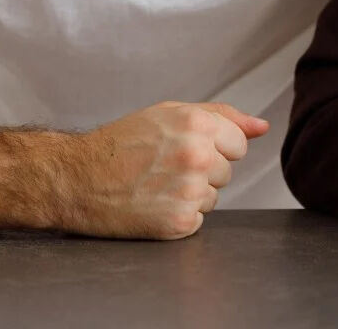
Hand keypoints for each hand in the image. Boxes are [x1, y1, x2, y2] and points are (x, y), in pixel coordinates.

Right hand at [67, 100, 268, 238]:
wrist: (75, 179)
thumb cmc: (120, 144)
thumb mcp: (169, 114)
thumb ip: (222, 116)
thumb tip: (262, 127)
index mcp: (197, 124)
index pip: (239, 144)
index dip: (213, 148)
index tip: (183, 149)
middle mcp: (197, 156)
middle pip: (227, 172)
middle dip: (202, 171)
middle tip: (162, 167)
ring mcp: (189, 191)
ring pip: (213, 197)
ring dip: (190, 194)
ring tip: (155, 185)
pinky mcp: (178, 222)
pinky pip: (197, 220)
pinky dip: (177, 216)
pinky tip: (151, 204)